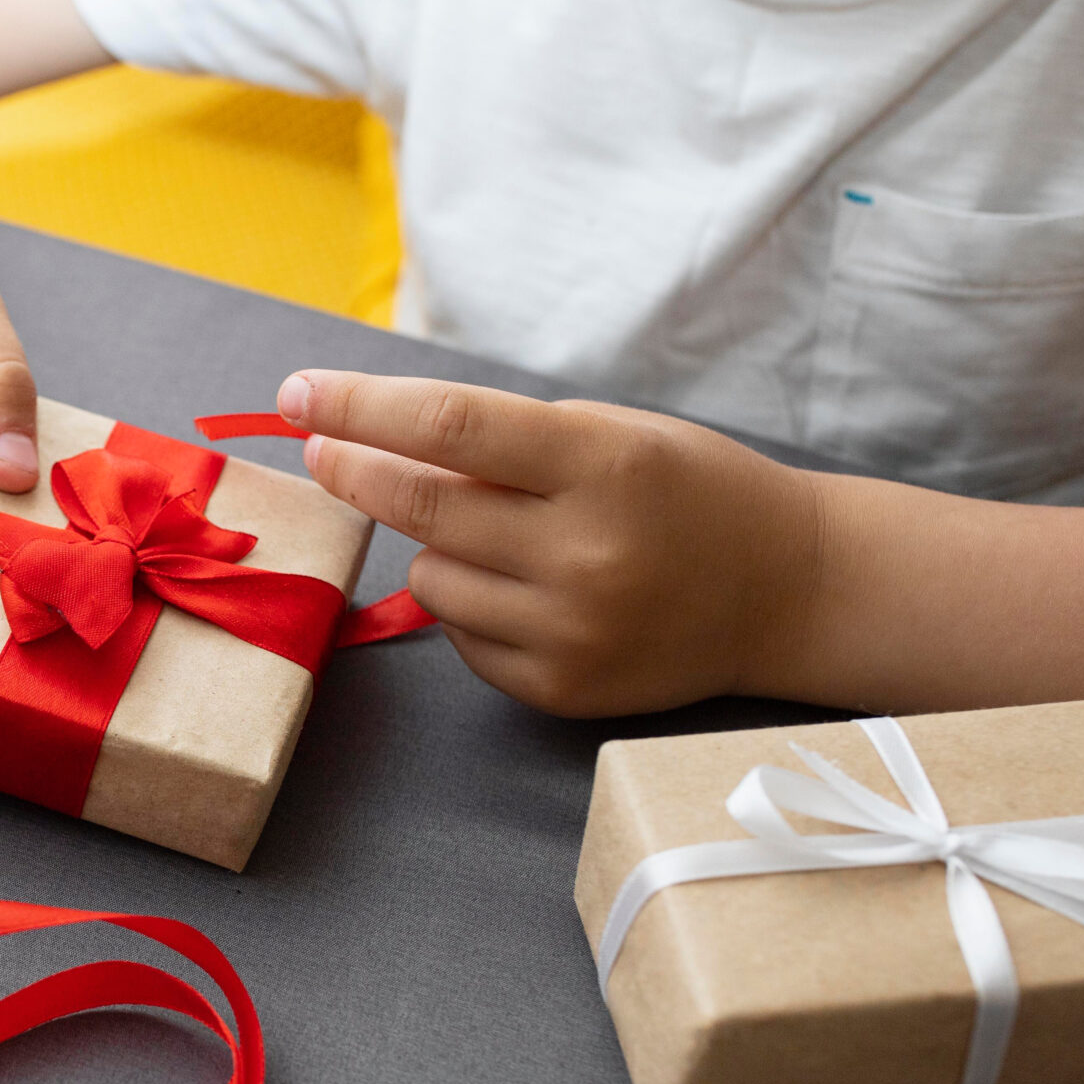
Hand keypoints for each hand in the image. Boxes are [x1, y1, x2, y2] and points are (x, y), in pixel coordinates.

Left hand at [280, 370, 825, 714]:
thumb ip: (503, 441)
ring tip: (503, 535)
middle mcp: (586, 553)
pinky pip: (461, 634)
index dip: (360, 409)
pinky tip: (529, 589)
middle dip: (354, 471)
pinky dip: (470, 604)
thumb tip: (368, 442)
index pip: (450, 427)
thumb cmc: (686, 492)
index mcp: (603, 465)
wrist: (785, 589)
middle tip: (323, 449)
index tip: (297, 395)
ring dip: (437, 546)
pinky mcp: (559, 688)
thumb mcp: (611, 435)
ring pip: (431, 577)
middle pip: (421, 507)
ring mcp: (572, 630)